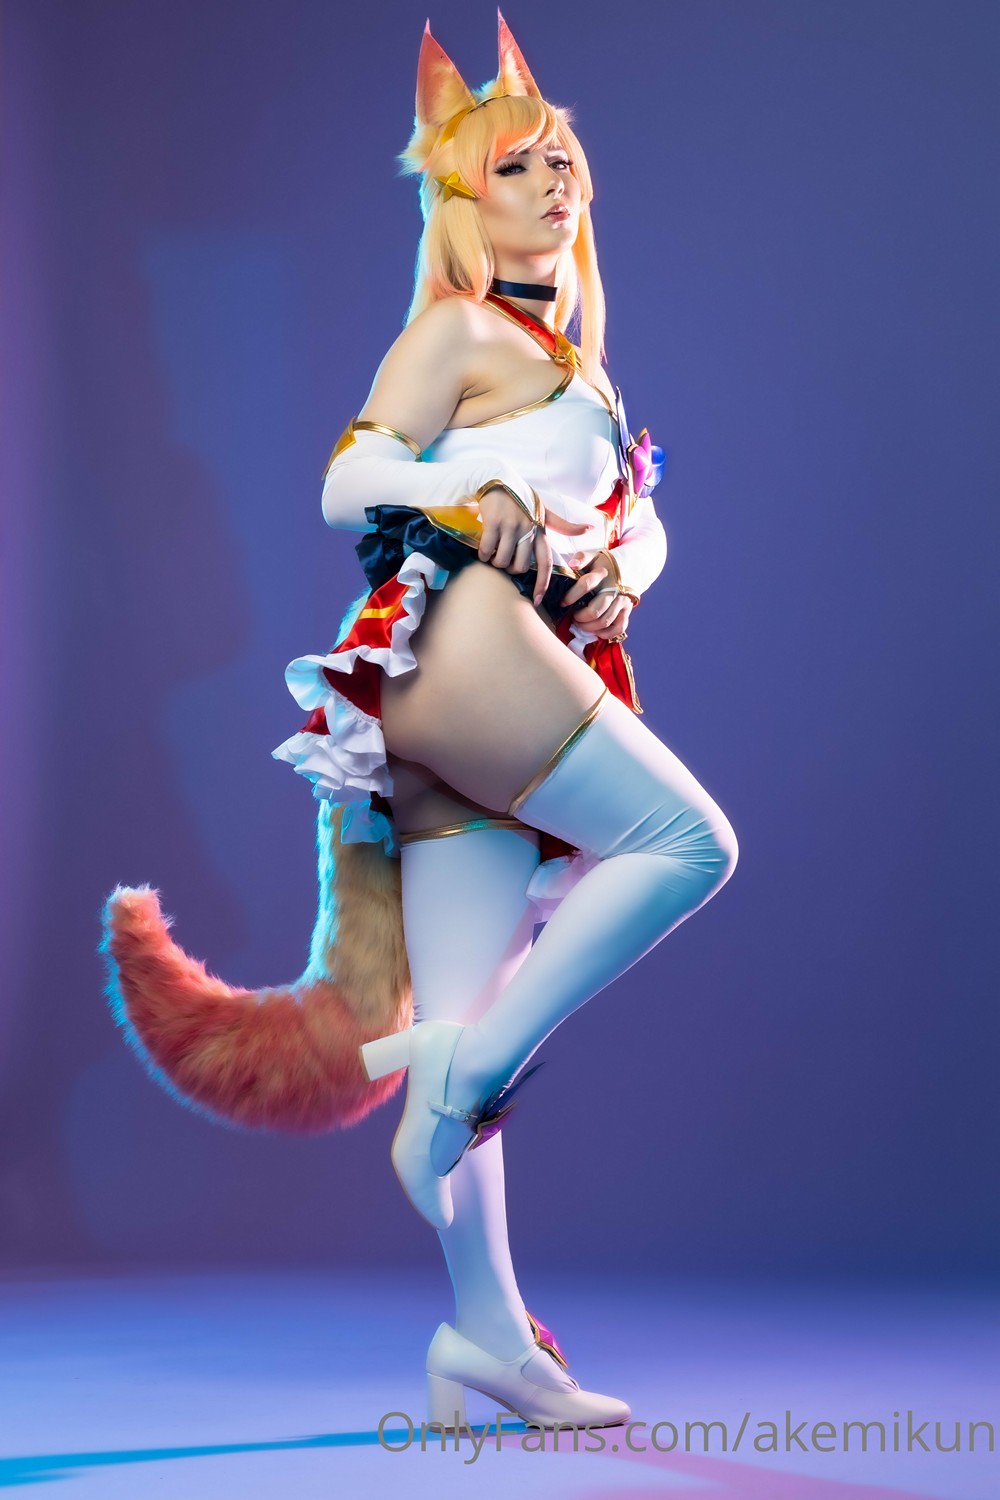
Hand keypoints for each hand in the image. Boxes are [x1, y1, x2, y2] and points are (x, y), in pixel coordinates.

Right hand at [476, 485, 589, 606]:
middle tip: (504, 561)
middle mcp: (528, 529)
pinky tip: (483, 549)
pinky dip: (483, 555)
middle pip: (520, 567)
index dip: (542, 583)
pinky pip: (487, 551)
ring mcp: (511, 526)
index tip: (538, 601)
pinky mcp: (494, 523)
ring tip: (492, 553)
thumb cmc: (522, 498)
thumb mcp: (544, 510)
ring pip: (502, 561)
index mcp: (540, 530)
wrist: (497, 479)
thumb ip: (563, 524)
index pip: (545, 562)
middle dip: (509, 569)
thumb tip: (590, 528)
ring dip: (495, 562)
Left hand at [562, 548, 632, 638]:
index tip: (563, 603)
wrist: (629, 568)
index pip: (586, 584)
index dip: (571, 596)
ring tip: (580, 624)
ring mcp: (622, 601)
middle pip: (595, 610)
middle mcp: (613, 588)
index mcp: (602, 573)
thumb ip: (581, 558)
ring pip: (605, 621)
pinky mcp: (627, 610)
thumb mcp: (593, 556)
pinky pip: (618, 628)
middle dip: (580, 617)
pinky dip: (606, 633)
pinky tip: (595, 631)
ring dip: (589, 627)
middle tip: (573, 617)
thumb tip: (572, 565)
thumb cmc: (604, 565)